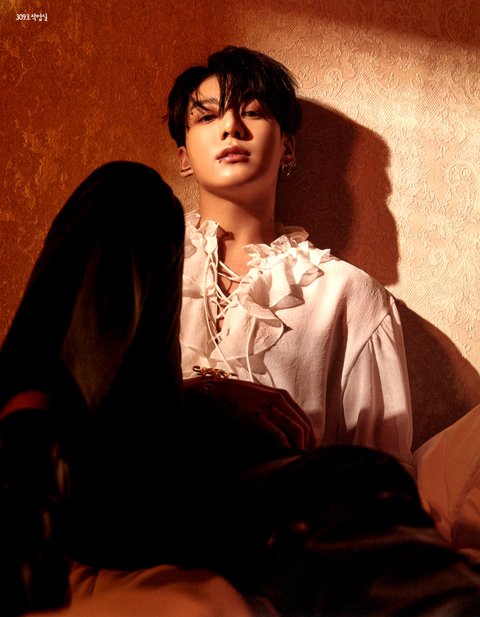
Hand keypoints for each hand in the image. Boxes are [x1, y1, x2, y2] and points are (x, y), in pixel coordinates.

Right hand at [183, 376, 316, 450]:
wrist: (213, 392)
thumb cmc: (233, 398)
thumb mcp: (259, 398)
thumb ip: (272, 408)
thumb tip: (281, 429)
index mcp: (282, 395)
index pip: (305, 419)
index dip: (310, 437)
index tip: (308, 451)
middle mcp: (280, 400)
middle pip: (305, 427)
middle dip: (309, 445)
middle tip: (305, 461)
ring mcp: (270, 408)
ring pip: (297, 432)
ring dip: (300, 449)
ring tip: (297, 462)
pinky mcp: (259, 418)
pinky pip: (281, 437)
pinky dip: (287, 449)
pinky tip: (285, 457)